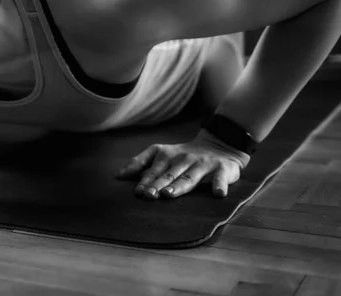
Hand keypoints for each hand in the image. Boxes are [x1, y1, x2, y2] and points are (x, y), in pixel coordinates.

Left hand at [115, 129, 250, 198]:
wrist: (219, 144)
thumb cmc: (183, 155)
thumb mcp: (161, 153)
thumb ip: (140, 162)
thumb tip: (118, 175)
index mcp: (168, 156)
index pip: (155, 170)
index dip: (146, 180)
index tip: (138, 192)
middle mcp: (184, 159)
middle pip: (170, 174)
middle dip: (158, 184)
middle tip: (149, 195)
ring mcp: (203, 164)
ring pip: (190, 177)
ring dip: (180, 185)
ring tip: (170, 194)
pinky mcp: (222, 169)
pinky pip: (221, 178)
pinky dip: (219, 185)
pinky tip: (218, 193)